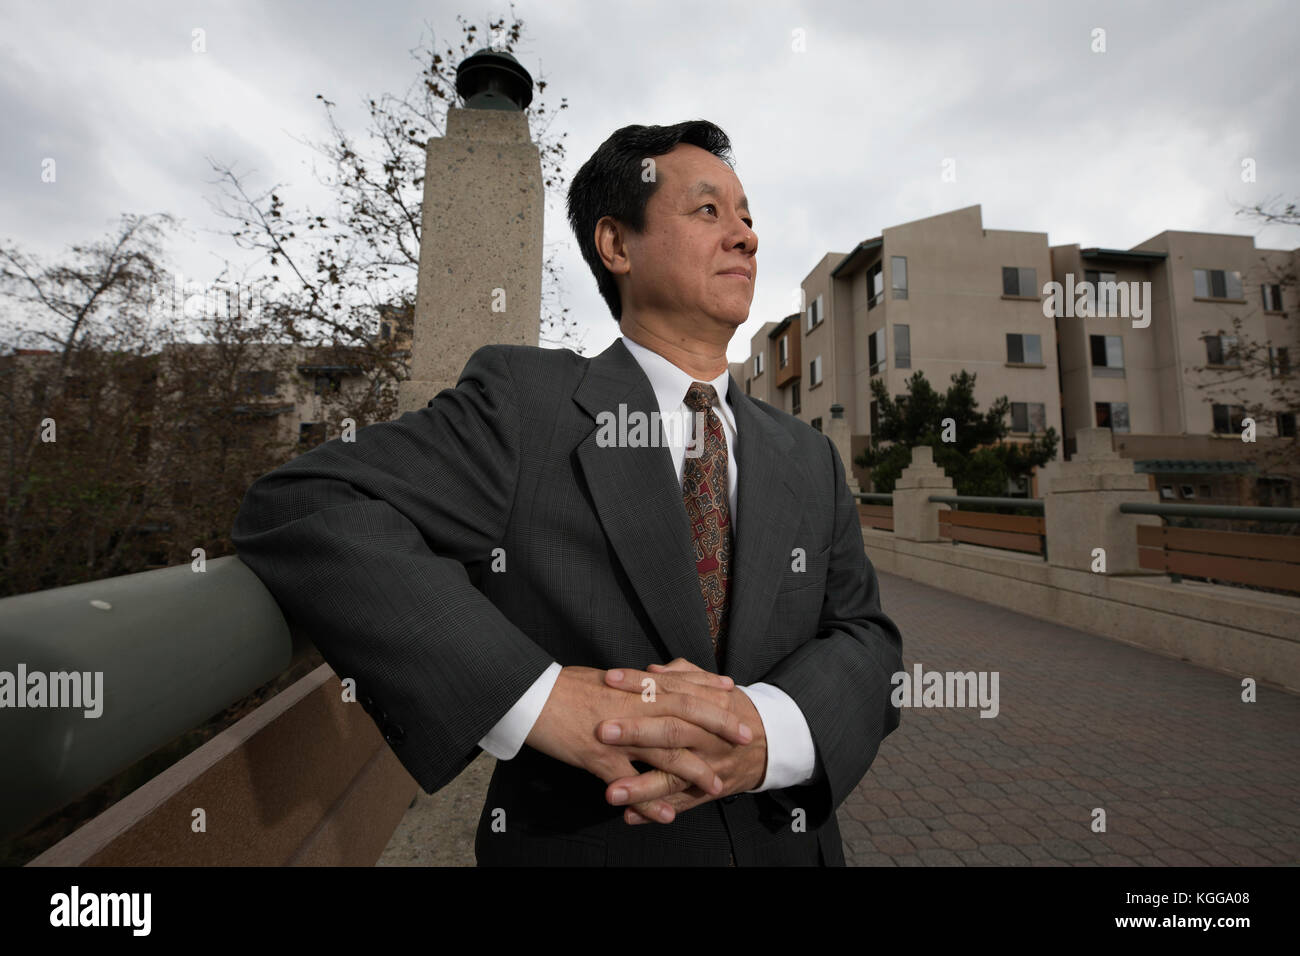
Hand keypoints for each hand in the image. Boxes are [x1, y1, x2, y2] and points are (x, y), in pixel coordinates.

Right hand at [523, 665, 751, 822]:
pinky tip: (668, 816)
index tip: (733, 692)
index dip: (710, 691)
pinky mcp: (598, 757)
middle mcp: (634, 707)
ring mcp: (619, 733)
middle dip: (719, 726)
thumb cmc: (565, 687)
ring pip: (665, 752)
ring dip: (693, 770)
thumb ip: (634, 685)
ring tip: (716, 785)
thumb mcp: (606, 680)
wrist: (530, 696)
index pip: (682, 686)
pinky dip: (651, 802)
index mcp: (636, 687)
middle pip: (685, 715)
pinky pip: (631, 784)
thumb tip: (650, 680)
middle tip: (747, 736)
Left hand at [600, 658, 767, 824]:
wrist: (773, 742)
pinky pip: (682, 803)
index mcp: (709, 701)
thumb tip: (651, 671)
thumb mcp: (714, 687)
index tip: (609, 680)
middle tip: (602, 731)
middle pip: (672, 731)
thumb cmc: (734, 710)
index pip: (669, 690)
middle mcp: (709, 734)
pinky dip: (655, 811)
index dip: (638, 684)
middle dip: (637, 732)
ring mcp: (711, 765)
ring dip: (642, 786)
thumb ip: (683, 675)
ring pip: (675, 775)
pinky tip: (629, 816)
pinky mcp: (711, 790)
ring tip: (611, 791)